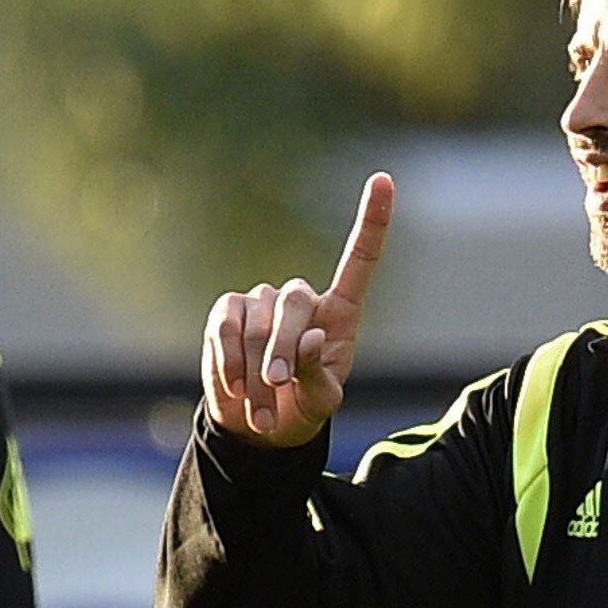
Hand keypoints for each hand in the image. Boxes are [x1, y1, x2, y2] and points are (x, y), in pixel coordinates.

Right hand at [201, 172, 391, 447]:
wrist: (257, 427)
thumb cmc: (301, 409)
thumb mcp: (321, 403)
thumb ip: (320, 375)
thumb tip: (311, 338)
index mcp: (340, 314)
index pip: (358, 261)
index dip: (371, 221)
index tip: (383, 179)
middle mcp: (301, 299)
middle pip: (294, 301)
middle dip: (282, 348)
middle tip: (278, 384)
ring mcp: (261, 302)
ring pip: (256, 322)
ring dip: (255, 372)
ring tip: (261, 410)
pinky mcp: (226, 312)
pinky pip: (225, 327)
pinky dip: (228, 361)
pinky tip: (234, 389)